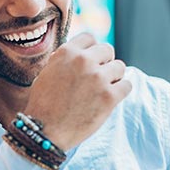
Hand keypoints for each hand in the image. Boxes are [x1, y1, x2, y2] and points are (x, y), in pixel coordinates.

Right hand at [23, 33, 131, 150]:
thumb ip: (64, 61)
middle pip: (108, 50)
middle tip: (97, 78)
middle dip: (104, 62)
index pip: (89, 38)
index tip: (90, 61)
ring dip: (113, 77)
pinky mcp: (109, 97)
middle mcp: (83, 61)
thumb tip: (79, 53)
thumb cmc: (43, 105)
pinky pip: (127, 85)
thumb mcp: (46, 74)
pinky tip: (109, 99)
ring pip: (120, 67)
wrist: (45, 132)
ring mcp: (98, 78)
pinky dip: (120, 92)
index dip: (91, 50)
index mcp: (66, 53)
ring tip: (102, 90)